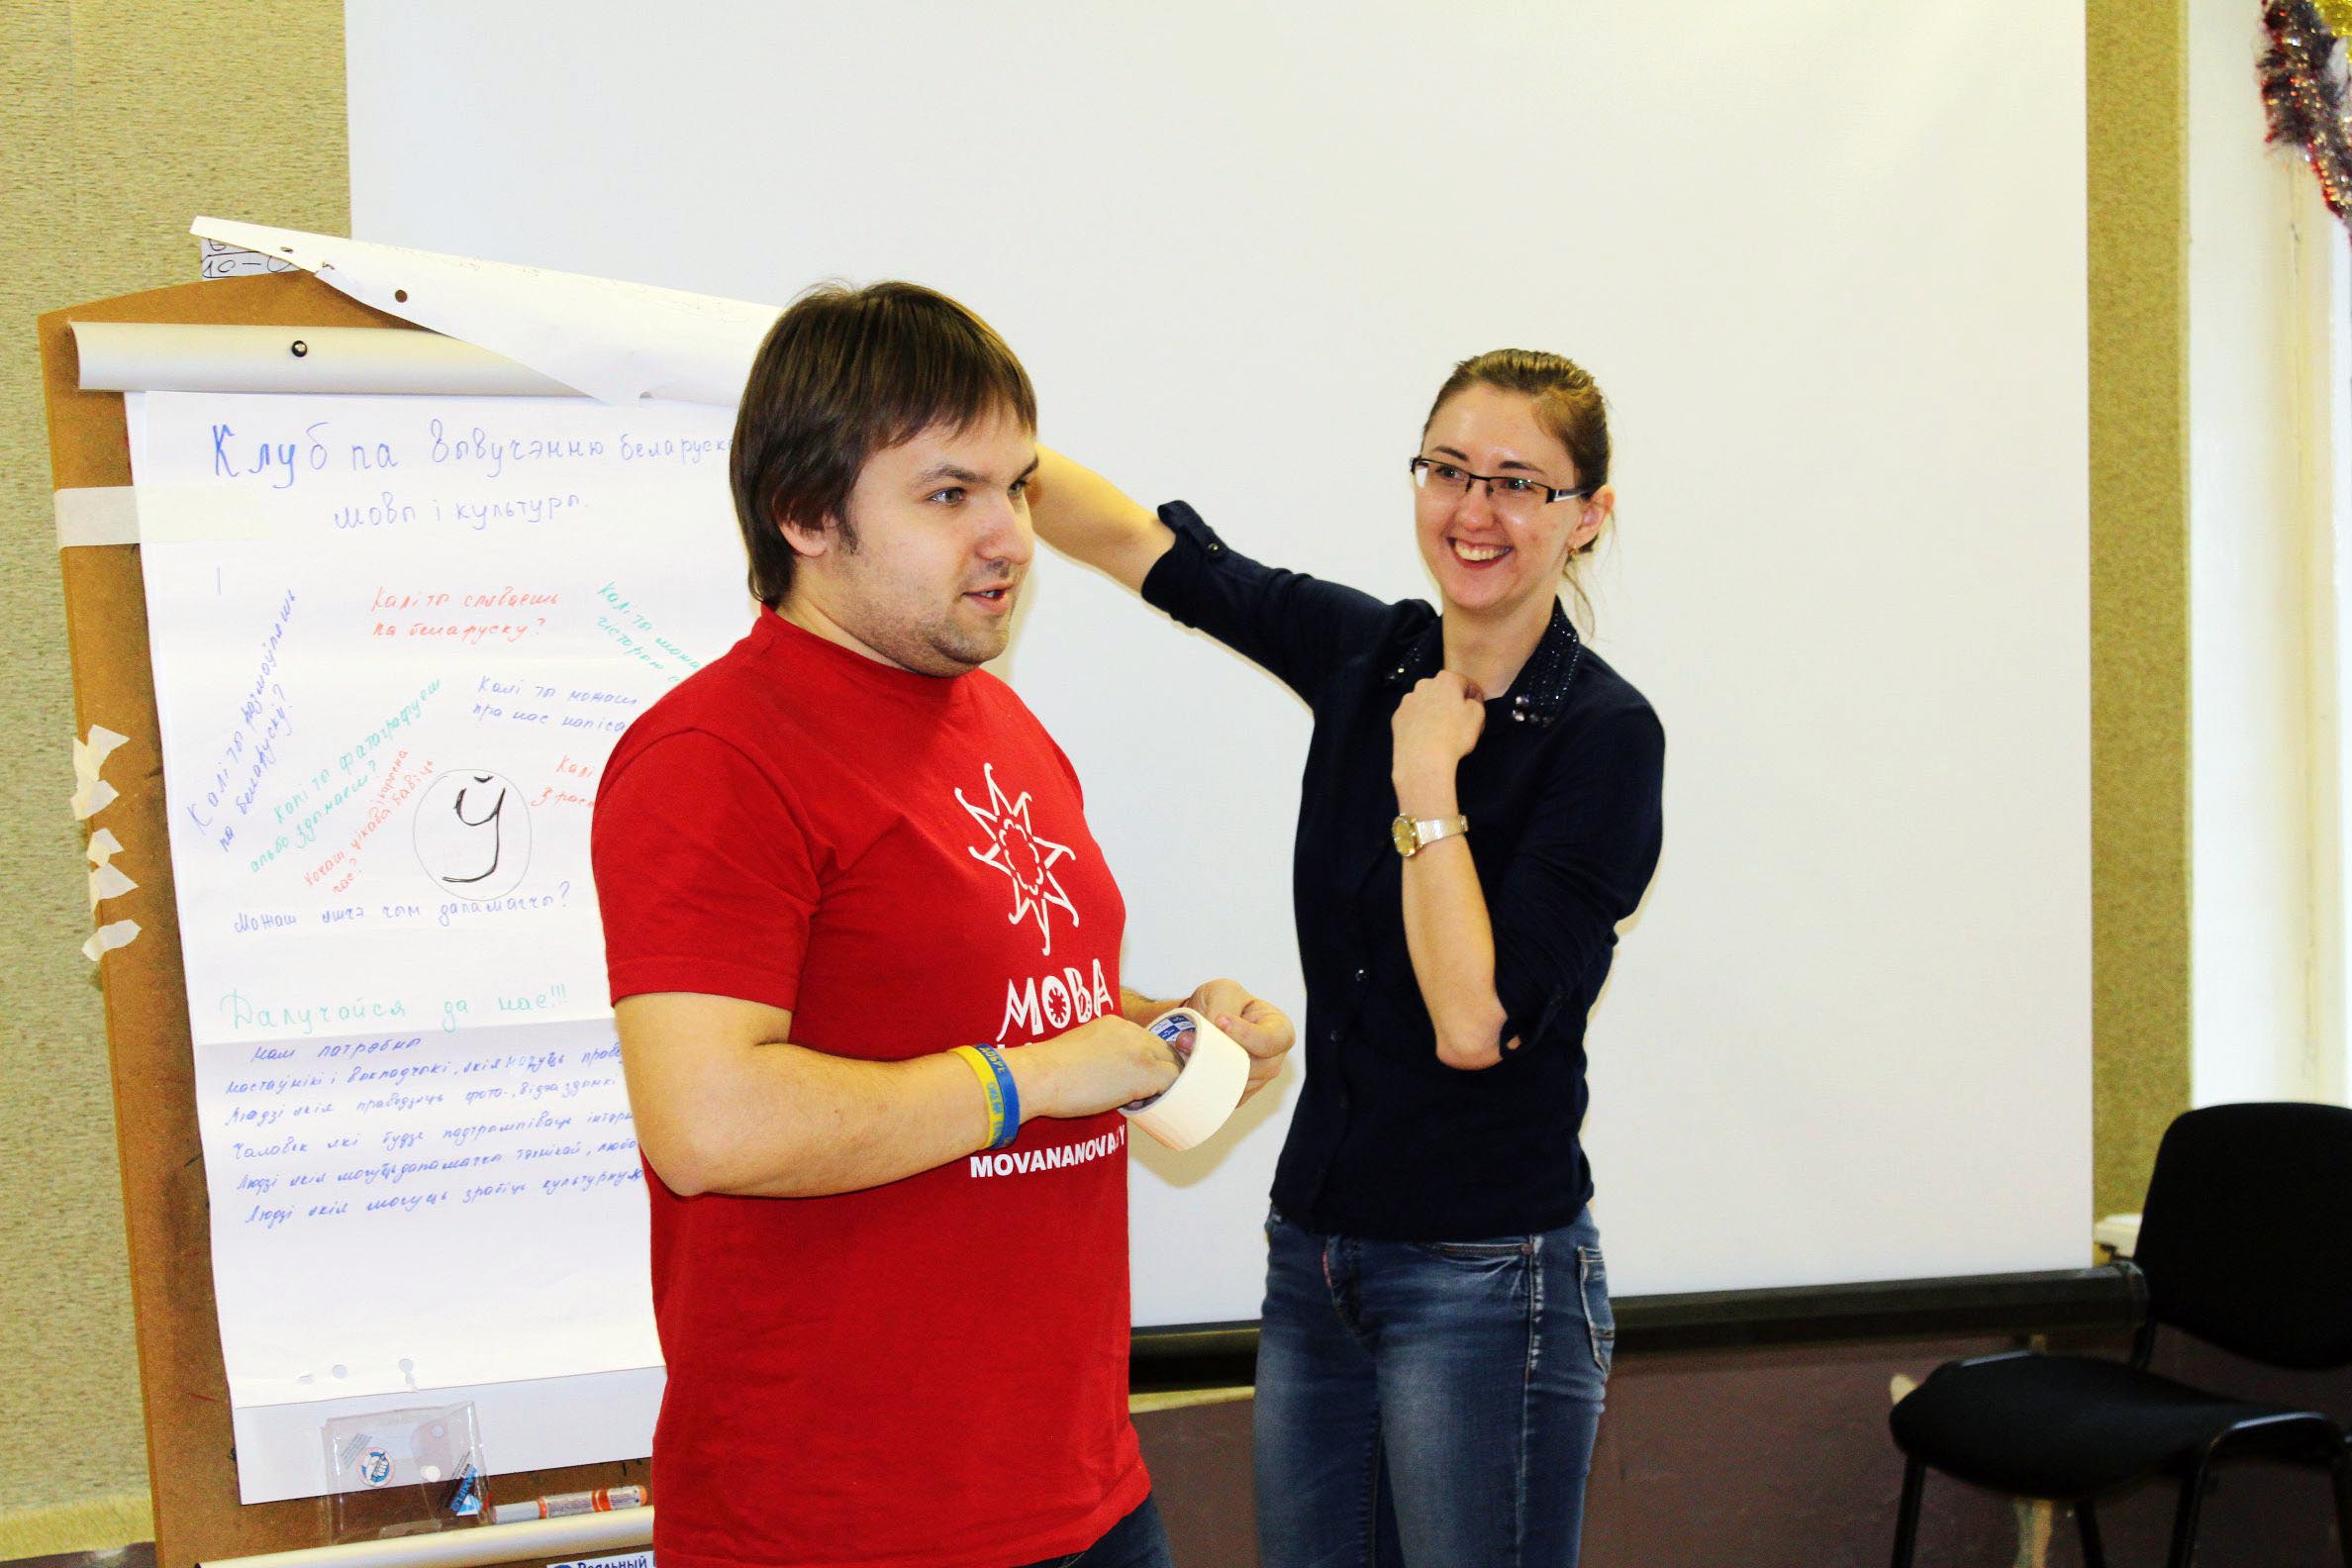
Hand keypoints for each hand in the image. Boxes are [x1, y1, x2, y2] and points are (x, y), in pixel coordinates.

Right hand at [1009, 1014, 1182, 1119]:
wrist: (1042, 1076)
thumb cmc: (1048, 1072)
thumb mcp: (1078, 1050)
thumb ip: (1098, 1054)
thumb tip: (1104, 1076)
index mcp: (1114, 1024)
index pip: (1146, 1041)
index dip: (1145, 1062)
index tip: (1133, 1080)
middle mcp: (1132, 1031)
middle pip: (1164, 1050)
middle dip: (1159, 1072)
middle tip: (1141, 1095)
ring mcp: (1141, 1050)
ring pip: (1172, 1065)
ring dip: (1162, 1084)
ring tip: (1139, 1101)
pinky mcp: (1146, 1071)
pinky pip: (1173, 1083)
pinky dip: (1164, 1095)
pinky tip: (1143, 1106)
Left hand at [1186, 978, 1295, 1102]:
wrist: (1204, 1021)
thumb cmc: (1223, 1002)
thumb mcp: (1223, 991)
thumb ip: (1221, 1007)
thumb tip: (1209, 1032)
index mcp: (1280, 1030)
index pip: (1270, 1040)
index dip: (1246, 1035)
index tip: (1220, 1021)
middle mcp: (1273, 1060)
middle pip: (1254, 1069)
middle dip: (1219, 1056)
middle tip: (1186, 1040)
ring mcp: (1256, 1081)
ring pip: (1235, 1085)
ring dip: (1206, 1070)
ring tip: (1182, 1051)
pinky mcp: (1236, 1095)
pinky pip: (1222, 1097)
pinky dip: (1203, 1085)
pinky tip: (1188, 1068)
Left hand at [1391, 671, 1483, 801]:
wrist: (1423, 760)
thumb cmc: (1451, 738)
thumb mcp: (1478, 716)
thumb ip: (1476, 702)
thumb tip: (1470, 702)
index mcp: (1446, 680)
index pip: (1465, 684)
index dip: (1474, 697)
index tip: (1476, 707)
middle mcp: (1424, 686)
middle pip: (1444, 691)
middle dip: (1452, 703)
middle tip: (1461, 722)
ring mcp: (1408, 701)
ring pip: (1427, 703)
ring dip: (1435, 712)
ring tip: (1444, 732)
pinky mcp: (1398, 717)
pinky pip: (1414, 717)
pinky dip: (1421, 723)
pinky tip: (1429, 737)